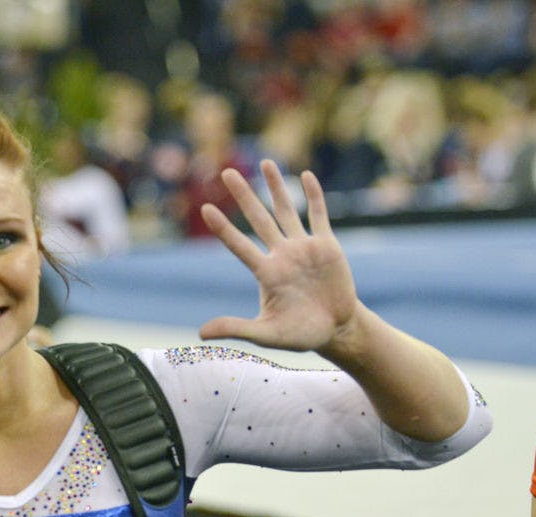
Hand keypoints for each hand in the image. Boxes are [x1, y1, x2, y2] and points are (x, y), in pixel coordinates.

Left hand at [198, 159, 359, 352]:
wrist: (335, 330)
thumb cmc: (299, 334)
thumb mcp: (266, 334)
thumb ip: (236, 329)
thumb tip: (200, 334)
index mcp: (266, 273)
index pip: (239, 246)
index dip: (223, 229)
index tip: (205, 209)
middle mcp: (281, 255)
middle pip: (259, 219)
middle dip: (244, 195)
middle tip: (226, 172)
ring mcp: (303, 248)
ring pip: (287, 210)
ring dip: (275, 187)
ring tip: (264, 162)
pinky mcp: (327, 246)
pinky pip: (319, 216)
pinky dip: (313, 196)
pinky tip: (305, 176)